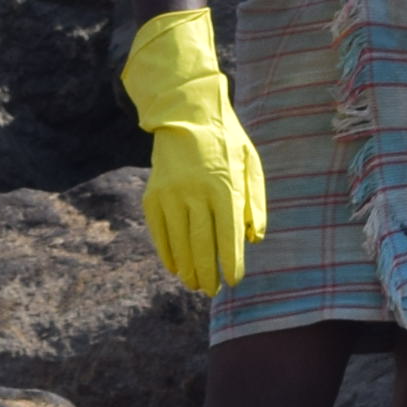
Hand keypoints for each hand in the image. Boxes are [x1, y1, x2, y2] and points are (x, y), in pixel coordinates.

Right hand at [120, 10, 267, 295]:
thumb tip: (255, 238)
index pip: (229, 233)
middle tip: (213, 290)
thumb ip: (255, 200)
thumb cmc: (226, 141)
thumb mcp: (250, 163)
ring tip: (196, 284)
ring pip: (179, 242)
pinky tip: (176, 267)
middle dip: (208, 271)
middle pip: (202, 244)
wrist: (185, 115)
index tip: (234, 279)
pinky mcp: (152, 196)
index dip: (231, 260)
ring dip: (188, 268)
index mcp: (224, 185)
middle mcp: (195, 192)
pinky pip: (159, 233)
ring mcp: (170, 195)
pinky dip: (167, 253)